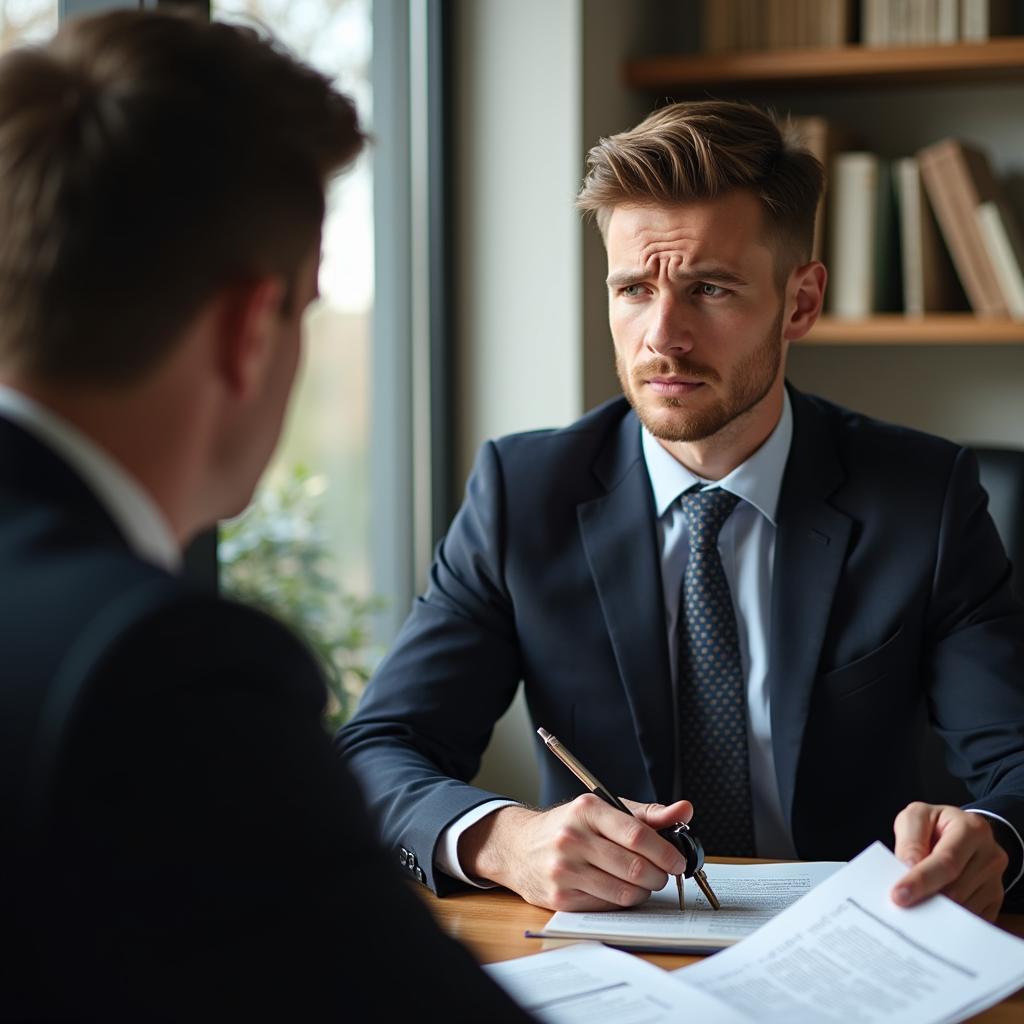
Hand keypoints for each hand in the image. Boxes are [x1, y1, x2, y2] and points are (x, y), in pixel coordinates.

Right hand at [458, 795, 692, 910]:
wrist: (519, 846)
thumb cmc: (571, 826)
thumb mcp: (605, 810)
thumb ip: (648, 814)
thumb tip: (685, 810)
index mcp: (587, 809)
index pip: (636, 834)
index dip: (665, 851)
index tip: (679, 861)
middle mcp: (572, 838)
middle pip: (635, 867)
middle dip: (660, 875)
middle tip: (664, 874)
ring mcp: (564, 870)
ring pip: (625, 892)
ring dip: (644, 891)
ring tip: (644, 882)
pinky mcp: (560, 898)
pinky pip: (607, 906)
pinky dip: (622, 901)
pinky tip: (619, 889)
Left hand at [891, 802, 1008, 921]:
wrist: (959, 831)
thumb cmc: (934, 825)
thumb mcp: (915, 818)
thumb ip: (910, 840)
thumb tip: (910, 867)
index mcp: (972, 829)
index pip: (947, 862)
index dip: (921, 880)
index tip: (899, 896)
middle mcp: (990, 855)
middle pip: (956, 890)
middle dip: (926, 898)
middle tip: (902, 902)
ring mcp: (996, 880)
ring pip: (964, 908)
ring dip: (938, 909)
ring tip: (919, 896)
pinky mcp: (995, 900)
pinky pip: (973, 918)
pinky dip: (951, 918)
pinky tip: (936, 907)